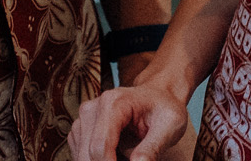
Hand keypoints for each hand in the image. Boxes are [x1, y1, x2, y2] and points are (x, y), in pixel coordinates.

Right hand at [72, 81, 192, 160]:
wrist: (157, 95)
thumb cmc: (164, 108)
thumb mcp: (169, 126)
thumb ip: (152, 149)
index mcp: (112, 103)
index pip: (99, 148)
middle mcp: (92, 109)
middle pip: (88, 155)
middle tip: (133, 159)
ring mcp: (83, 120)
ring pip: (83, 158)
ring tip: (128, 155)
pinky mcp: (80, 130)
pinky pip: (83, 156)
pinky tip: (118, 157)